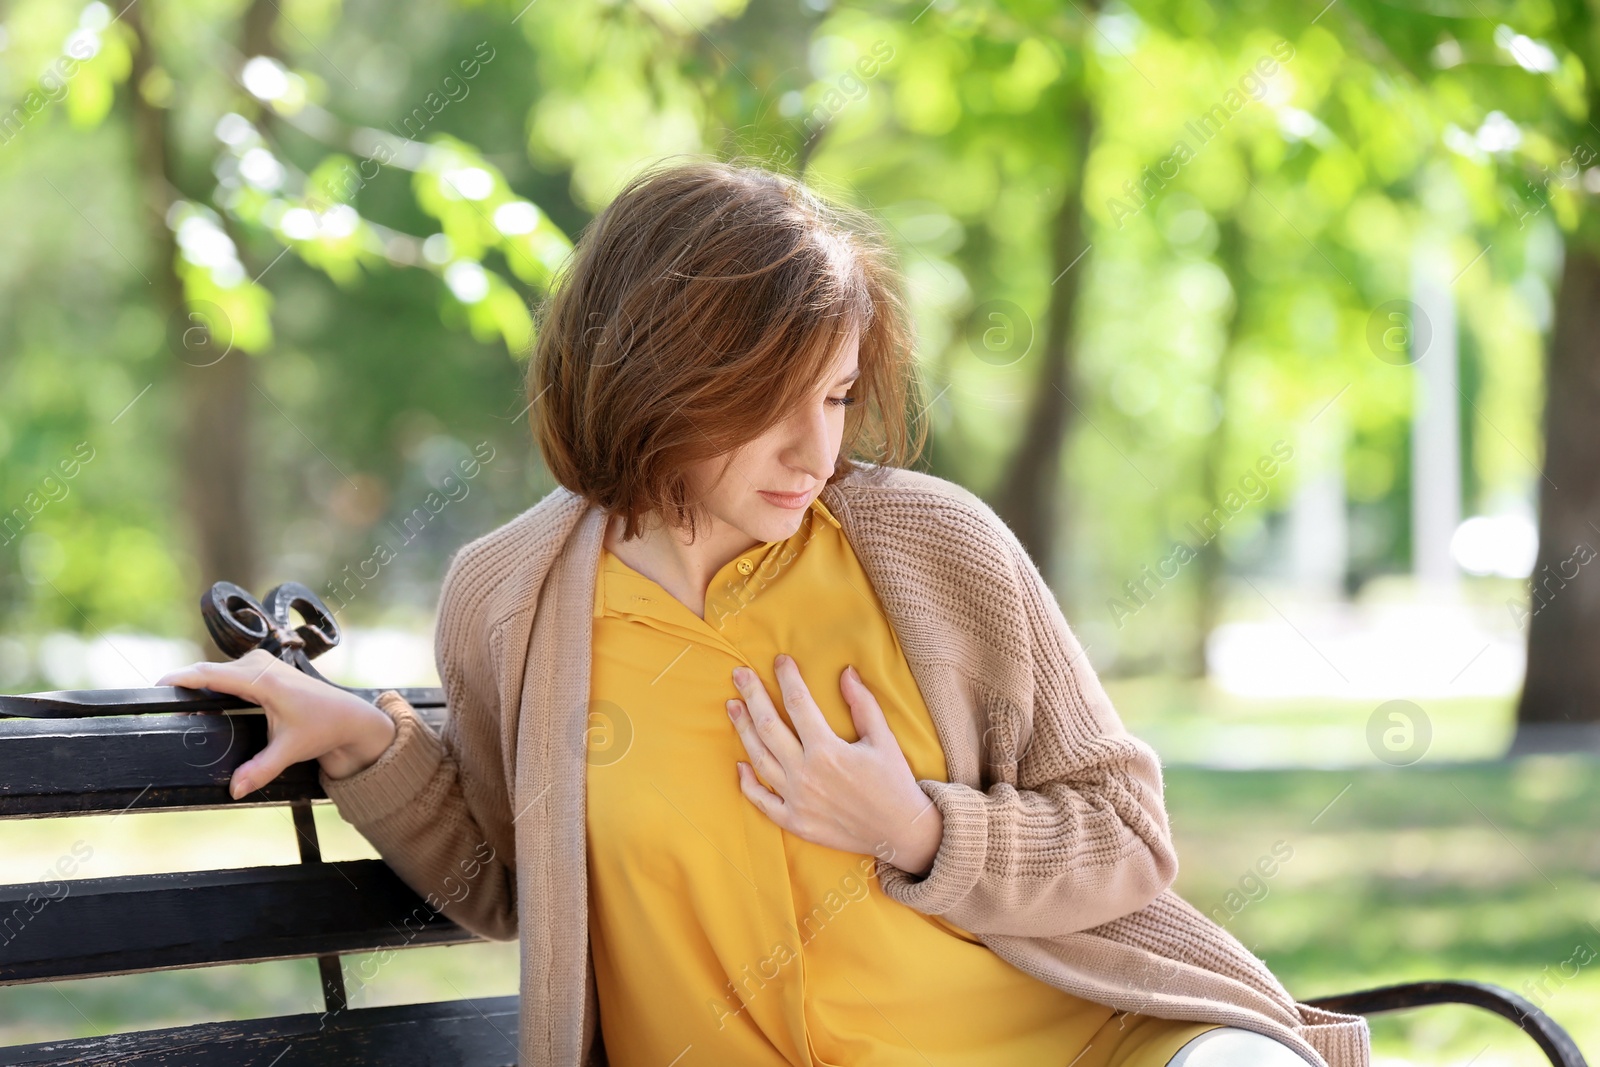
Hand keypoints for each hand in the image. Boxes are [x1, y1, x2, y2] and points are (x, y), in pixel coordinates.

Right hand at [154, 648, 397, 798]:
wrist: (348, 716)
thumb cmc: (323, 726)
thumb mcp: (290, 750)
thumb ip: (260, 769)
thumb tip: (235, 789)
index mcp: (265, 680)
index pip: (213, 674)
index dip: (183, 678)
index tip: (158, 685)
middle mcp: (261, 665)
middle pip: (210, 671)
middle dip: (184, 684)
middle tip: (159, 705)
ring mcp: (262, 663)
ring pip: (218, 670)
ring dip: (197, 683)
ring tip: (175, 703)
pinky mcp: (262, 667)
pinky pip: (227, 671)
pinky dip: (212, 682)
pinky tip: (199, 697)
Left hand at [726, 654, 944, 875]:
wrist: (899, 832)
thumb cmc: (893, 782)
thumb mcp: (883, 738)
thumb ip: (862, 704)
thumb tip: (846, 672)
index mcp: (828, 750)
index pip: (798, 703)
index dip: (787, 678)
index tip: (780, 660)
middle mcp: (806, 774)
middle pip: (768, 726)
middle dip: (752, 695)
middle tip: (739, 674)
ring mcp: (796, 800)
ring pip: (759, 758)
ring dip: (743, 730)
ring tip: (733, 707)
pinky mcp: (794, 822)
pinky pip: (762, 801)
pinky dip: (748, 782)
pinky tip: (739, 764)